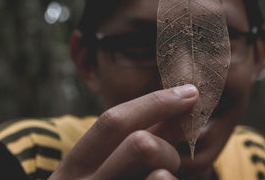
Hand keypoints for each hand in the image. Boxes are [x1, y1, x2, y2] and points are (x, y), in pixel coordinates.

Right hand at [49, 84, 197, 179]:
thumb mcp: (105, 169)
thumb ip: (140, 139)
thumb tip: (181, 110)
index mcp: (73, 168)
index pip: (114, 121)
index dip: (156, 101)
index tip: (191, 92)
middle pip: (141, 145)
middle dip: (167, 148)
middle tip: (169, 162)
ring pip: (162, 175)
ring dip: (171, 171)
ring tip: (163, 177)